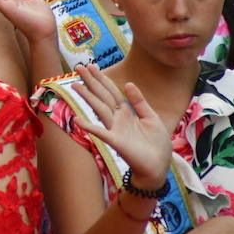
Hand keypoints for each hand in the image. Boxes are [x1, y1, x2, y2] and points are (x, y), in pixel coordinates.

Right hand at [69, 63, 171, 186]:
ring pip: (99, 109)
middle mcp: (118, 119)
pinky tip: (78, 120)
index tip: (91, 66)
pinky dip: (90, 127)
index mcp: (127, 113)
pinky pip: (101, 133)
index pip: (111, 92)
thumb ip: (139, 102)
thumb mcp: (152, 118)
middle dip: (91, 82)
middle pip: (102, 96)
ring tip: (75, 85)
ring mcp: (115, 129)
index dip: (102, 79)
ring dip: (86, 96)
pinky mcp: (116, 142)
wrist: (159, 167)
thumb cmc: (156, 145)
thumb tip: (128, 83)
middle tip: (79, 67)